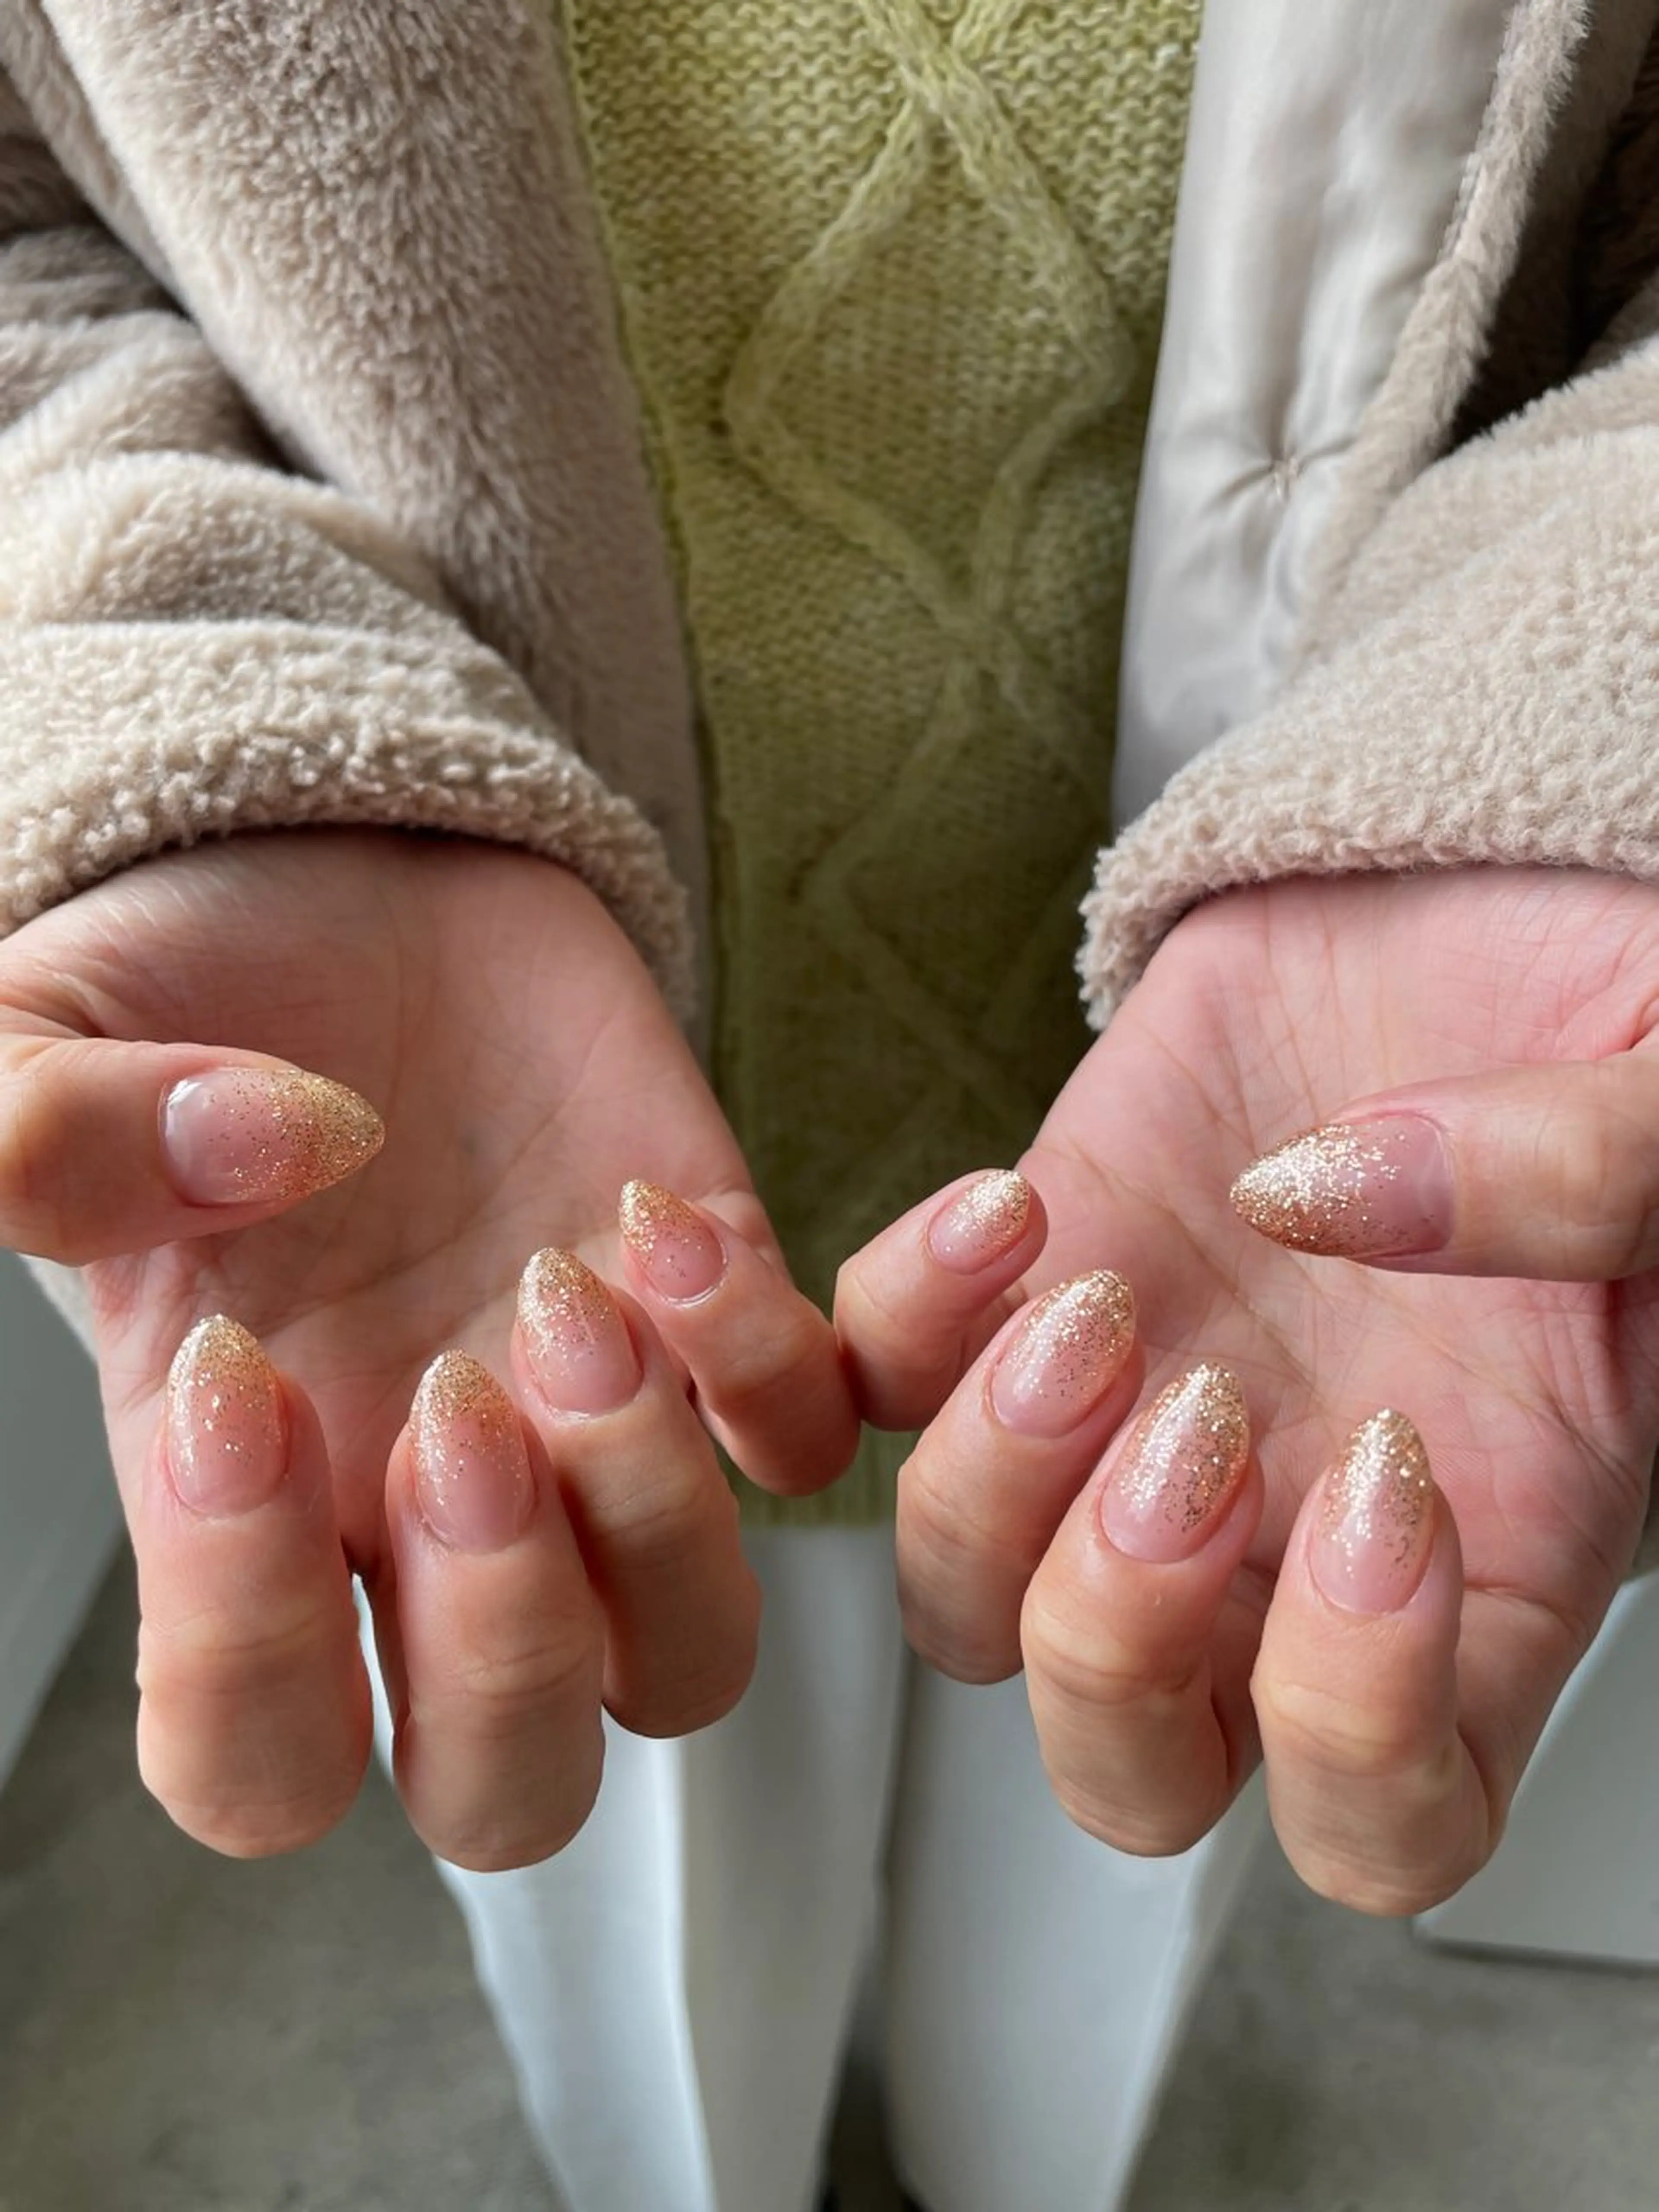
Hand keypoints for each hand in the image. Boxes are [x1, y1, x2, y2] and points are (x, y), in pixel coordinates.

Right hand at [0, 829, 855, 1867]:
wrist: (355, 877)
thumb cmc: (188, 982)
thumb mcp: (29, 1042)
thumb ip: (44, 1135)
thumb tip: (257, 1158)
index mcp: (241, 1498)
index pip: (255, 1753)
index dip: (249, 1645)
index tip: (248, 1378)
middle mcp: (425, 1512)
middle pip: (512, 1782)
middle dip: (509, 1645)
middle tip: (459, 1406)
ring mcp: (593, 1431)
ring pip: (695, 1652)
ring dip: (657, 1510)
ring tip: (576, 1287)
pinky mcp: (721, 1312)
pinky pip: (819, 1433)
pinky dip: (785, 1355)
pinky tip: (674, 1209)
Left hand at [838, 868, 1658, 1911]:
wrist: (1472, 903)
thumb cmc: (1602, 1027)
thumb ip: (1582, 1180)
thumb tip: (1332, 1201)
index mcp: (1481, 1561)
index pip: (1385, 1819)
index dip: (1353, 1728)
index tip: (1386, 1487)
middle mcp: (1282, 1534)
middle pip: (1125, 1762)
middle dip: (1110, 1640)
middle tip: (1201, 1424)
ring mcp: (1129, 1421)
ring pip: (963, 1604)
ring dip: (989, 1485)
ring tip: (1098, 1303)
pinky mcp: (1019, 1288)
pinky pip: (868, 1385)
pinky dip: (893, 1320)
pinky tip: (1005, 1209)